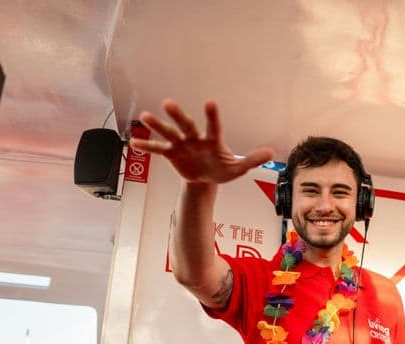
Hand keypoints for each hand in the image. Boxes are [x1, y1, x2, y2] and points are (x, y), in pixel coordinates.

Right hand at [130, 99, 273, 184]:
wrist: (207, 179)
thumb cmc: (222, 169)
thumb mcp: (238, 168)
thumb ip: (252, 160)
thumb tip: (271, 152)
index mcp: (212, 139)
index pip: (213, 126)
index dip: (212, 115)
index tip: (210, 102)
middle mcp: (195, 138)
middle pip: (186, 124)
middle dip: (178, 115)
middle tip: (168, 103)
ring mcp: (182, 144)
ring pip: (169, 133)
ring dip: (157, 126)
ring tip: (144, 117)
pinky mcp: (172, 154)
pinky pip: (158, 150)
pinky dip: (147, 147)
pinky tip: (133, 143)